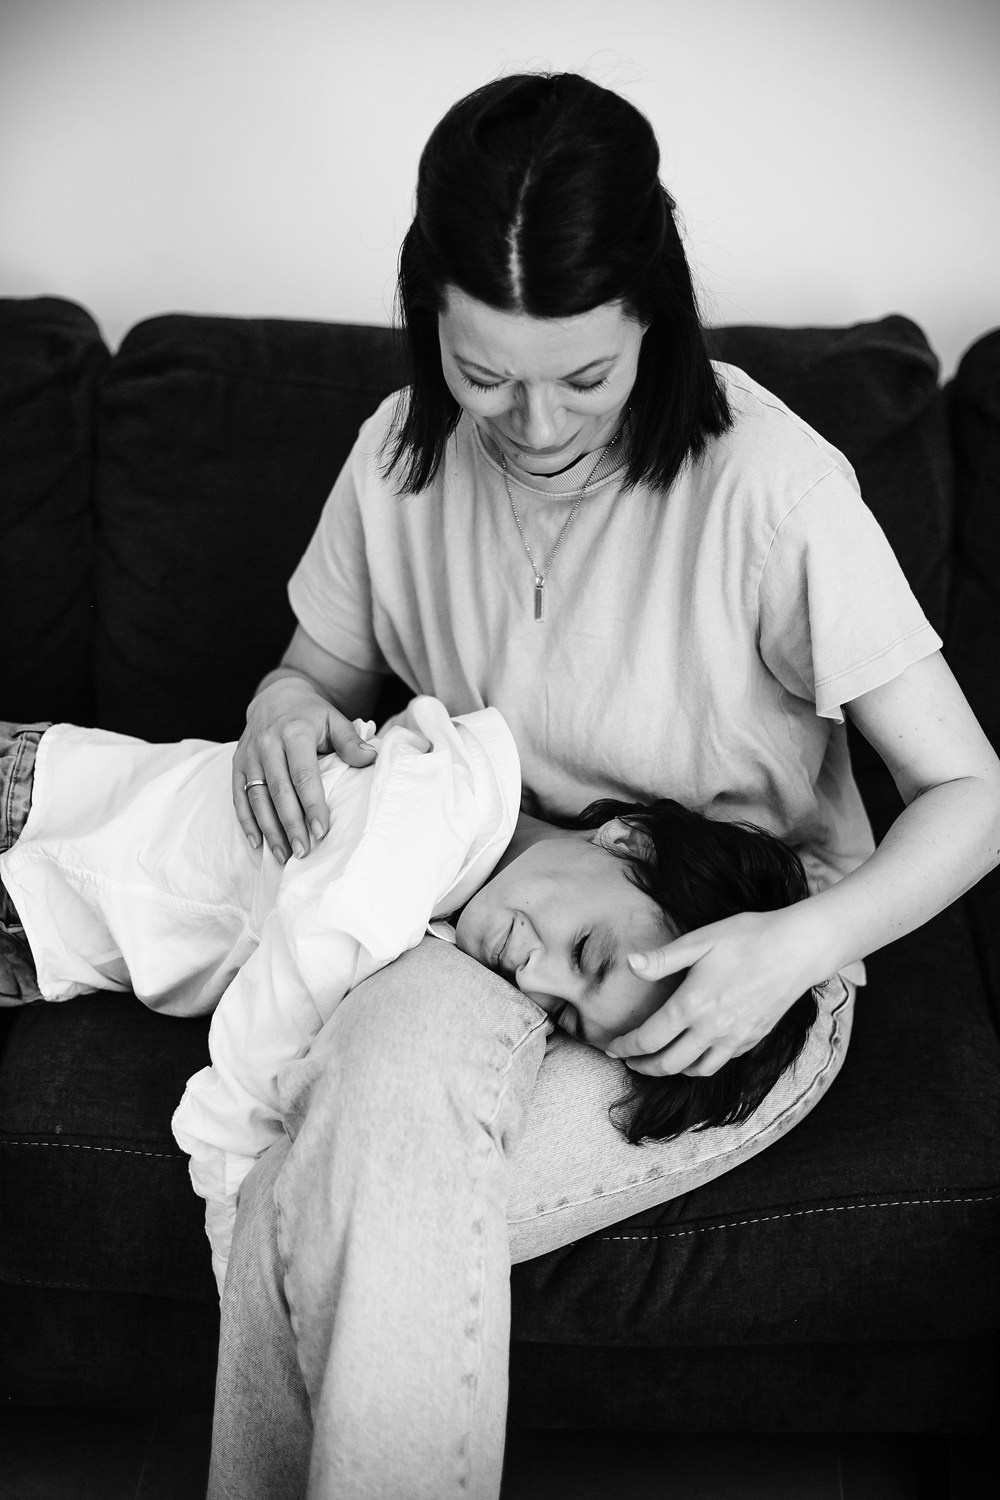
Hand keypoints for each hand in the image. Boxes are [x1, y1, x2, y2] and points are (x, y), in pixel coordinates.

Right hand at [233, 674, 376, 861]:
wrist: (275, 697)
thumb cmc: (311, 714)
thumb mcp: (334, 719)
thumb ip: (351, 741)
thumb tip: (371, 758)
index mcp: (294, 732)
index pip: (303, 775)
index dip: (312, 805)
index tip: (321, 831)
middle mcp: (267, 744)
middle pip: (279, 791)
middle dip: (290, 825)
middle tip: (302, 852)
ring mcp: (249, 755)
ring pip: (256, 798)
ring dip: (269, 829)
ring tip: (282, 855)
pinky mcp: (237, 764)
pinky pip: (239, 796)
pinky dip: (246, 821)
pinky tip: (257, 843)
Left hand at [606, 908, 818, 1075]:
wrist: (798, 949)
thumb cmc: (747, 937)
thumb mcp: (701, 940)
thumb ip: (663, 958)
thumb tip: (630, 964)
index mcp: (692, 1005)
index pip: (649, 1039)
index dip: (625, 1048)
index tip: (611, 1048)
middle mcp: (712, 1029)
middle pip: (668, 1064)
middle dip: (643, 1066)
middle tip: (629, 1061)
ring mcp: (735, 1038)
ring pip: (696, 1070)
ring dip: (672, 1071)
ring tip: (659, 1060)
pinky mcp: (753, 1039)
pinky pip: (721, 1062)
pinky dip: (701, 1064)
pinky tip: (695, 1052)